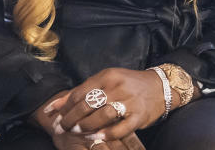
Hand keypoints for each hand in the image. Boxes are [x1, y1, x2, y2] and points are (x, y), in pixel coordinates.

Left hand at [44, 67, 166, 142]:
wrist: (159, 86)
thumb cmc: (128, 84)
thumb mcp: (106, 80)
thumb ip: (84, 90)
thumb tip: (57, 104)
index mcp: (106, 76)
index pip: (80, 92)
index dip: (64, 106)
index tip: (55, 117)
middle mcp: (117, 87)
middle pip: (87, 104)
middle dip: (70, 118)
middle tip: (62, 128)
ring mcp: (129, 101)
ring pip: (102, 115)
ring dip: (86, 125)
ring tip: (76, 132)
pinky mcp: (139, 116)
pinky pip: (120, 128)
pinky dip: (107, 133)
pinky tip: (96, 137)